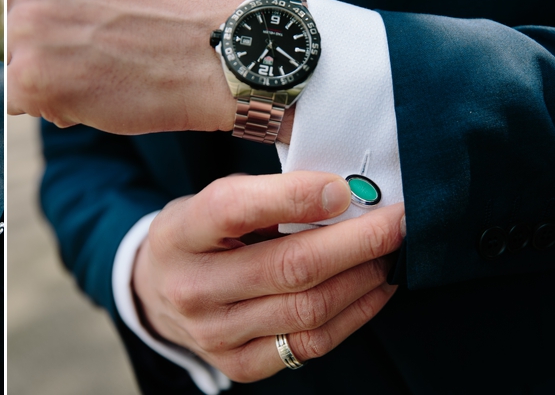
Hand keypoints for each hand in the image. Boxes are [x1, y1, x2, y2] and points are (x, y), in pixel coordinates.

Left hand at [7, 0, 246, 130]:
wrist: (215, 55)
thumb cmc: (182, 25)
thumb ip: (78, 5)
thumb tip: (59, 25)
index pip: (8, 12)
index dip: (36, 33)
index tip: (62, 43)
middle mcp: (27, 6)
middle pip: (12, 49)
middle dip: (43, 63)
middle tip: (91, 66)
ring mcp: (27, 45)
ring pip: (16, 80)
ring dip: (48, 89)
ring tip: (100, 83)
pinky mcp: (35, 85)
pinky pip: (23, 106)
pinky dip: (55, 111)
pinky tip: (98, 102)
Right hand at [133, 171, 402, 382]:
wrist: (157, 292)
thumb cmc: (200, 233)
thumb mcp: (213, 197)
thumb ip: (267, 195)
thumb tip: (342, 193)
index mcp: (182, 231)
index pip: (236, 209)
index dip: (295, 196)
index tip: (344, 188)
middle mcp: (194, 288)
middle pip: (289, 267)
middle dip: (356, 242)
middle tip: (397, 221)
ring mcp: (215, 335)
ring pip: (308, 309)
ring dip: (362, 278)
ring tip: (390, 252)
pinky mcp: (240, 365)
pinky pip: (310, 343)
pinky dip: (353, 314)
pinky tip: (374, 288)